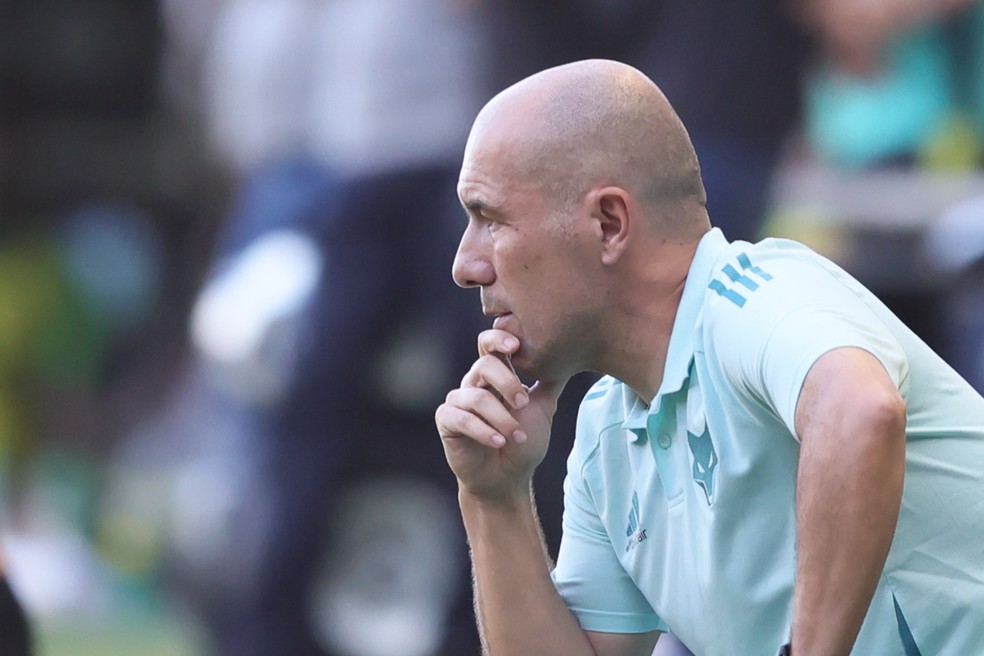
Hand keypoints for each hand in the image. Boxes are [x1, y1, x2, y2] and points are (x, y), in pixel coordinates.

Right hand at [435, 329, 567, 503]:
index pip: (490, 345)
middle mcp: (474, 383)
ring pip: (476, 397)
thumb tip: (569, 358)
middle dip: (508, 382)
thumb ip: (551, 383)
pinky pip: (461, 419)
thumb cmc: (522, 442)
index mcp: (494, 375)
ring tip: (517, 436)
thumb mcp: (542, 408)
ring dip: (501, 418)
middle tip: (524, 402)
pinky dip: (483, 430)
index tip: (515, 346)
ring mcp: (458, 401)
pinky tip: (498, 442)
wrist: (506, 478)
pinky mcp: (447, 421)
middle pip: (484, 365)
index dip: (499, 339)